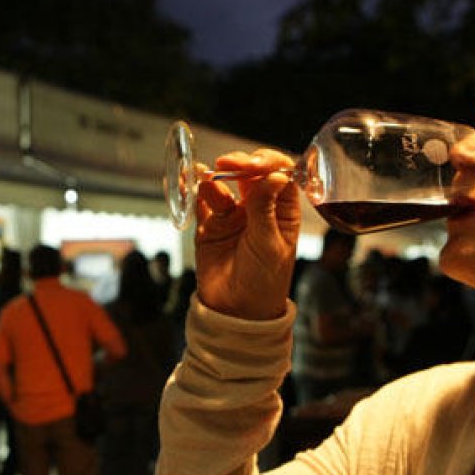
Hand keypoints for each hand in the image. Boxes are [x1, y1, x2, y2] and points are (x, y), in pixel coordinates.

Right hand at [194, 149, 300, 319]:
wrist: (236, 311)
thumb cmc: (264, 281)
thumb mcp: (270, 245)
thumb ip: (266, 209)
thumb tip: (274, 175)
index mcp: (282, 211)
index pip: (280, 175)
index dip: (269, 163)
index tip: (256, 163)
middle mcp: (258, 208)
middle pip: (251, 174)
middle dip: (241, 164)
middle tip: (229, 163)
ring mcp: (233, 215)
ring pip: (224, 184)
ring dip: (216, 179)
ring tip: (208, 181)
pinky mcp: (210, 224)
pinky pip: (202, 201)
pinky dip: (196, 190)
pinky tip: (192, 183)